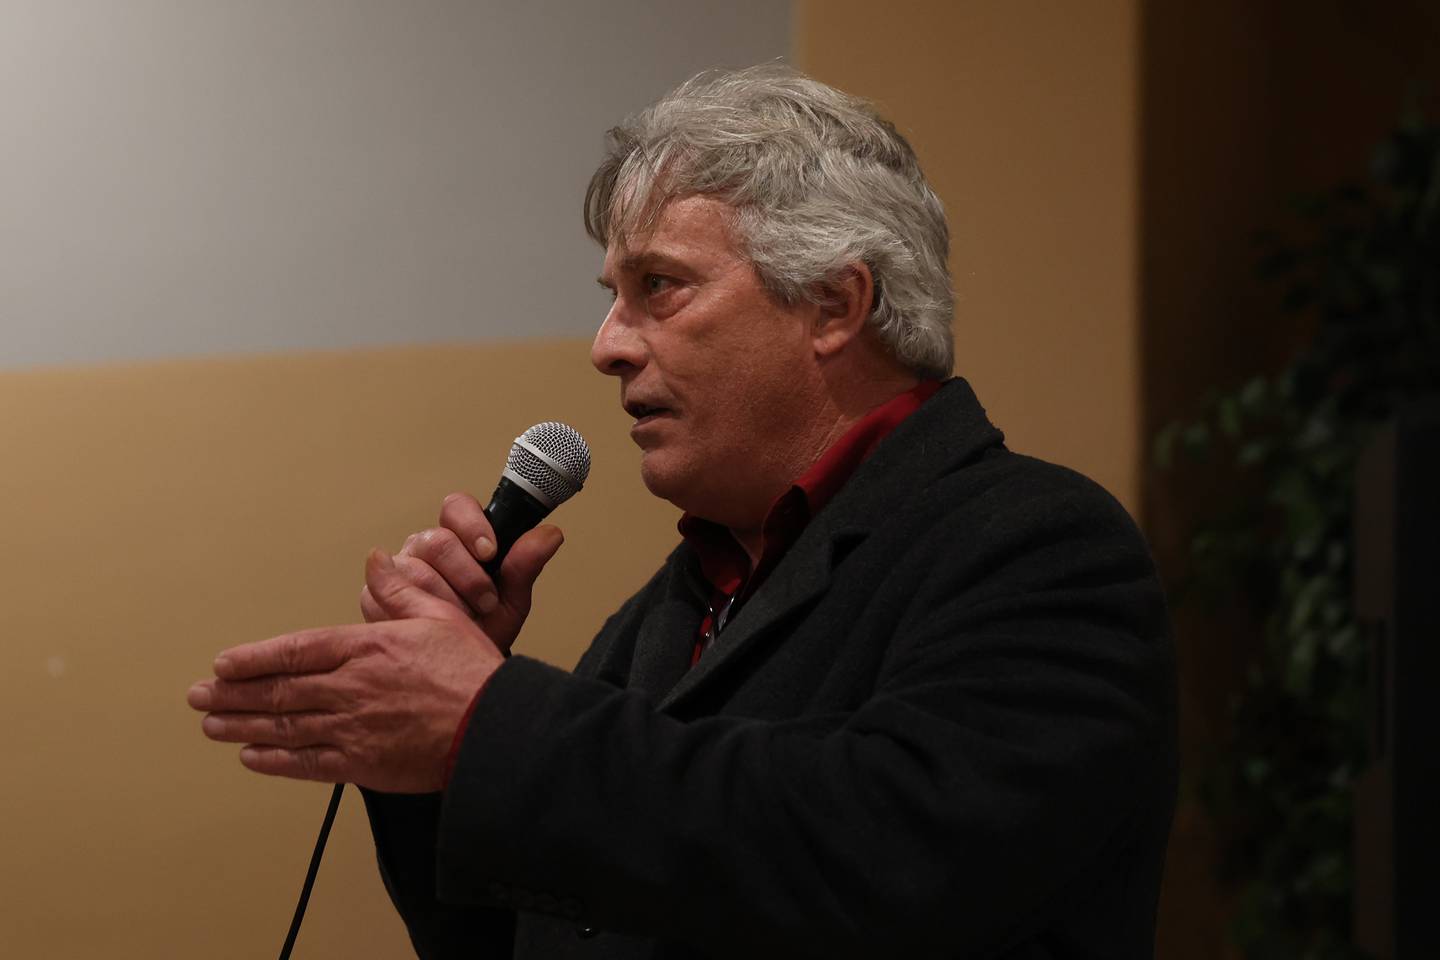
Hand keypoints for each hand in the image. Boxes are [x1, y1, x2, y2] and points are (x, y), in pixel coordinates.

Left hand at [189, 550, 502, 791]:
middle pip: (278, 690)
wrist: (493, 729)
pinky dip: (274, 760)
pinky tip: (252, 757)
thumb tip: (379, 563)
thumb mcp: (442, 616)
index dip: (253, 658)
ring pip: (283, 727)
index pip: (295, 650)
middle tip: (199, 696)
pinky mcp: (361, 764)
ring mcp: (351, 729)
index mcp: (366, 648)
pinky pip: (305, 763)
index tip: (224, 664)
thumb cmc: (473, 675)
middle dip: (231, 694)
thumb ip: (402, 591)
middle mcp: (349, 688)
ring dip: (241, 726)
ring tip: (212, 726)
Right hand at [360, 492, 563, 652]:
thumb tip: (550, 535)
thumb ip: (525, 566)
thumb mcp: (511, 601)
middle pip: (437, 540)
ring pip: (415, 569)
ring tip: (463, 621)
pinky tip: (431, 627)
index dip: (472, 525)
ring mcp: (397, 570)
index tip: (490, 552)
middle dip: (467, 575)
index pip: (456, 507)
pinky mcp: (374, 596)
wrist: (458, 671)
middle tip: (485, 602)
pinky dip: (417, 615)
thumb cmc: (483, 629)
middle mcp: (423, 548)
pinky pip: (389, 595)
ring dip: (446, 601)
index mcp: (458, 538)